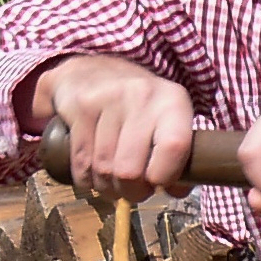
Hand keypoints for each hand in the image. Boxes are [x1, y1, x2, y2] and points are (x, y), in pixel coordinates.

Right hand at [28, 55, 194, 201]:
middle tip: (134, 191)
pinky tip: (93, 177)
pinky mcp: (80, 107)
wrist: (94, 68)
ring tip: (115, 185)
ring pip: (103, 169)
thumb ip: (180, 158)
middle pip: (130, 169)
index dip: (164, 177)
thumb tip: (175, 191)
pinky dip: (86, 179)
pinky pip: (81, 161)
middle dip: (132, 191)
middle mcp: (141, 96)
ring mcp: (107, 99)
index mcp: (173, 102)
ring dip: (108, 188)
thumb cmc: (142, 107)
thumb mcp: (170, 122)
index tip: (158, 184)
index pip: (174, 147)